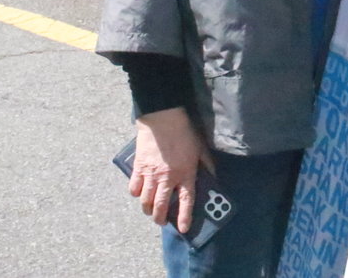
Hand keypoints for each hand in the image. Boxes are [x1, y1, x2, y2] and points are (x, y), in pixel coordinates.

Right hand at [130, 107, 209, 232]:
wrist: (163, 119)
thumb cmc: (185, 133)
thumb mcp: (201, 149)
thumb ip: (207, 165)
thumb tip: (213, 177)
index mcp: (185, 174)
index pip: (185, 201)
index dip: (184, 217)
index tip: (183, 228)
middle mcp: (167, 178)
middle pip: (160, 206)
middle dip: (160, 219)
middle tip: (162, 221)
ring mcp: (151, 174)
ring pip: (145, 201)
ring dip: (147, 209)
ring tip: (150, 210)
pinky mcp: (139, 168)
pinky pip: (134, 188)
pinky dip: (136, 194)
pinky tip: (140, 193)